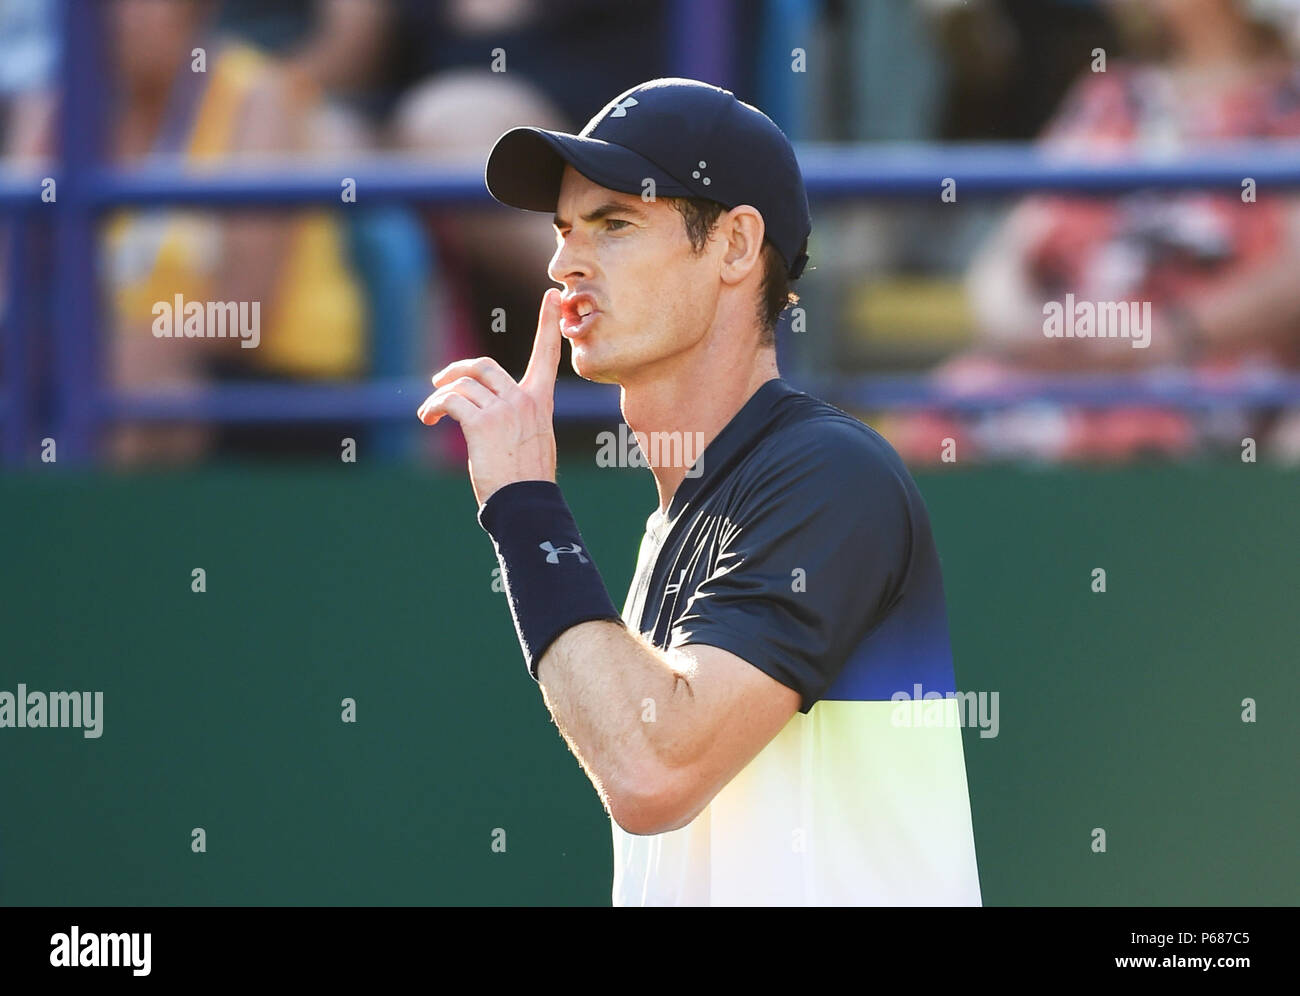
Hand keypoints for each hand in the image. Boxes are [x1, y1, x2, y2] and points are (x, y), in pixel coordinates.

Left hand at [417, 288, 562, 505]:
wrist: (526, 504)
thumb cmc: (527, 481)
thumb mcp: (535, 440)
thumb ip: (518, 417)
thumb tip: (488, 413)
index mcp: (541, 402)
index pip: (547, 354)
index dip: (547, 323)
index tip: (552, 295)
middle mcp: (523, 399)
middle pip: (483, 365)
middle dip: (457, 371)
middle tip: (440, 381)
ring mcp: (504, 409)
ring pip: (461, 385)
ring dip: (439, 396)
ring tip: (429, 413)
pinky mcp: (481, 423)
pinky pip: (451, 401)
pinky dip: (434, 406)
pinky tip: (428, 419)